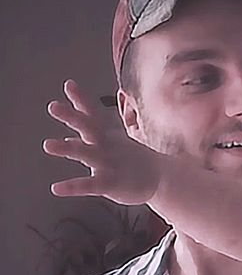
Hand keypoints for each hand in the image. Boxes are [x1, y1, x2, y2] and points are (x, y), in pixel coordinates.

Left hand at [43, 80, 161, 205]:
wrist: (160, 179)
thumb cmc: (132, 159)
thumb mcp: (113, 141)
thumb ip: (91, 134)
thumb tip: (69, 133)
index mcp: (108, 135)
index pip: (94, 114)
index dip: (82, 99)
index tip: (69, 85)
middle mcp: (107, 146)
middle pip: (90, 128)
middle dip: (72, 117)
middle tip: (54, 107)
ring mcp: (109, 164)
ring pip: (87, 154)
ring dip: (68, 148)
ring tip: (47, 145)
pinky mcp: (110, 184)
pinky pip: (89, 185)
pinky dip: (72, 187)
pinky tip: (56, 188)